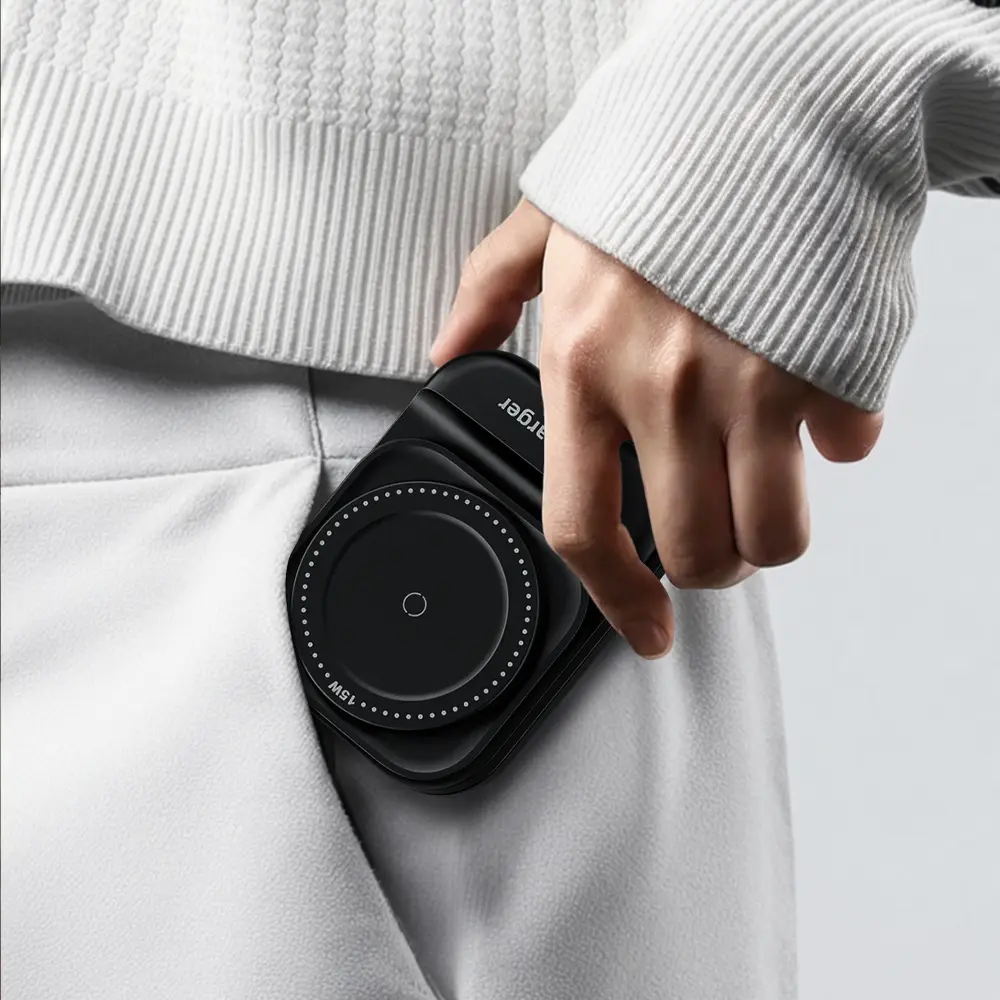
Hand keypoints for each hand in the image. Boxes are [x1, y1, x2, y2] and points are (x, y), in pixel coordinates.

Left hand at [431, 200, 882, 658]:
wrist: (760, 97)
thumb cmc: (653, 165)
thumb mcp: (546, 221)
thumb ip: (486, 293)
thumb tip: (445, 349)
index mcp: (584, 367)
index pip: (583, 527)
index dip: (616, 600)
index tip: (646, 627)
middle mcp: (665, 389)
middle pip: (697, 551)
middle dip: (708, 568)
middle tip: (710, 542)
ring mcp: (752, 381)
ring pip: (776, 532)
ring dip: (771, 535)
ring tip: (761, 500)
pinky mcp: (829, 363)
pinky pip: (848, 448)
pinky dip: (838, 446)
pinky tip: (817, 412)